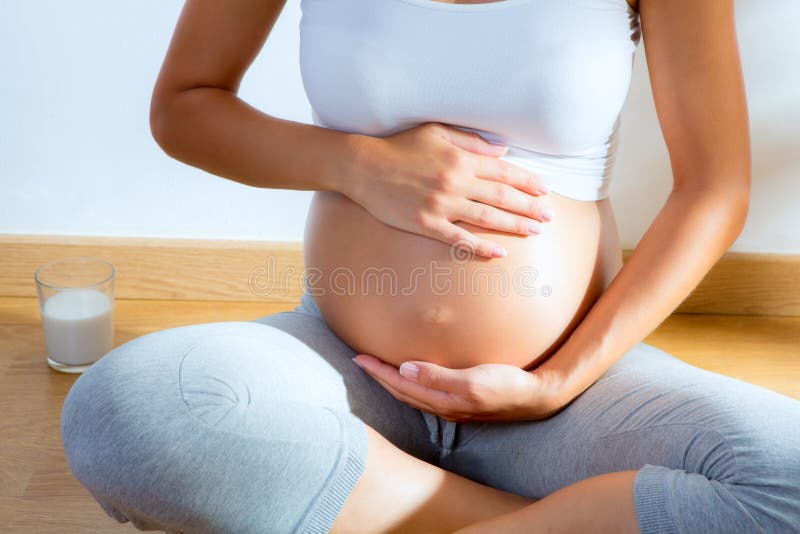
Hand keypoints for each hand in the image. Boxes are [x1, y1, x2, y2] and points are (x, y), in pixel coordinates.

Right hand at [343, 122, 552, 259]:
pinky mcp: (427, 224)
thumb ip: (471, 141)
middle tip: (549, 216)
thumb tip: (502, 151)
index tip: (545, 190)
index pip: (503, 170)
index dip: (527, 181)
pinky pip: (460, 239)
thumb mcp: (436, 132)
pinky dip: (481, 246)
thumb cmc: (399, 146)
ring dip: (514, 225)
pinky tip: (499, 252)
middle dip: (529, 206)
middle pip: (502, 196)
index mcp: (460, 158)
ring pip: (487, 217)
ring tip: (534, 231)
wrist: (363, 167)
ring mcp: (442, 205)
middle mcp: (455, 182)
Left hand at [351, 353, 562, 421]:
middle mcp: (443, 407)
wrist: (536, 396)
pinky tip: (412, 376)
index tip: (359, 357)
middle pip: (402, 392)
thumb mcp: (473, 381)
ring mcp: (452, 406)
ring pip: (412, 394)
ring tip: (378, 369)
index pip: (401, 385)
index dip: (378, 372)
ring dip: (392, 382)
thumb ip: (438, 376)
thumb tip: (404, 370)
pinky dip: (410, 384)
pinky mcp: (462, 401)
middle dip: (379, 377)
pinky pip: (426, 393)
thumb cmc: (507, 385)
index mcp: (442, 401)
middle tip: (359, 360)